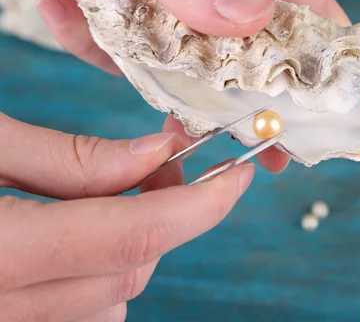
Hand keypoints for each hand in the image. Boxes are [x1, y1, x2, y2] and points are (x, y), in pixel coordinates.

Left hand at [0, 0, 359, 173]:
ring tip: (174, 127)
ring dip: (174, 90)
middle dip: (259, 98)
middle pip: (252, 47)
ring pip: (189, 60)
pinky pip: (125, 49)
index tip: (343, 108)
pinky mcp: (119, 8)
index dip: (328, 56)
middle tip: (271, 150)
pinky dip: (98, 48)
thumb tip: (255, 19)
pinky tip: (62, 12)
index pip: (300, 3)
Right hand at [0, 112, 255, 321]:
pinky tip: (86, 240)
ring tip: (118, 194)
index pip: (133, 235)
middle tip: (165, 160)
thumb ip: (67, 158)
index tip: (236, 174)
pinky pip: (84, 316)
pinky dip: (103, 277)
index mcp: (1, 253)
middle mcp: (6, 310)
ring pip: (114, 300)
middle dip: (168, 210)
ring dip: (136, 246)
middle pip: (131, 266)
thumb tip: (154, 154)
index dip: (200, 203)